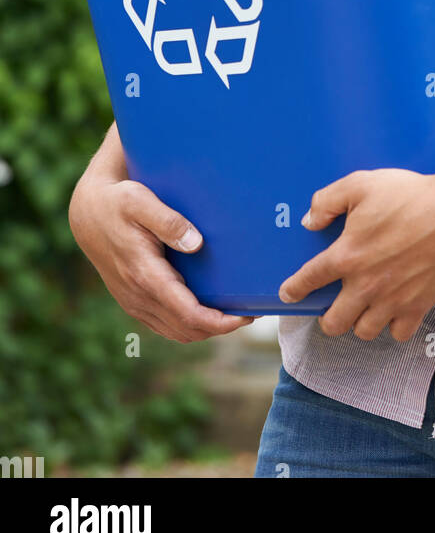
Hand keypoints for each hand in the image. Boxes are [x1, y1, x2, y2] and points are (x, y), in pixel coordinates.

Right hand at [69, 172, 253, 342]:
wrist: (87, 214)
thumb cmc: (117, 203)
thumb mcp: (140, 201)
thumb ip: (169, 222)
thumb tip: (197, 244)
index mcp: (144, 275)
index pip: (188, 314)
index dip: (219, 321)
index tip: (245, 315)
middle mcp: (138, 296)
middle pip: (186, 329)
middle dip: (220, 327)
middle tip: (249, 311)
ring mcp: (134, 302)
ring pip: (176, 331)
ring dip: (205, 329)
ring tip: (233, 313)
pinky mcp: (133, 301)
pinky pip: (165, 325)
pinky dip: (188, 325)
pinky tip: (207, 311)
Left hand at [278, 168, 434, 341]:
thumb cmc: (409, 195)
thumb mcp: (360, 184)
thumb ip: (327, 201)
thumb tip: (310, 221)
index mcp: (347, 255)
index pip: (309, 280)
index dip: (295, 289)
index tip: (289, 294)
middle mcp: (366, 284)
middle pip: (333, 322)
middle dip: (327, 318)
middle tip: (331, 308)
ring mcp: (392, 300)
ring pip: (364, 331)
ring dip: (358, 323)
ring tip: (362, 310)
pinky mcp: (418, 306)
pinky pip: (398, 333)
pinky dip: (393, 327)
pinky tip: (393, 313)